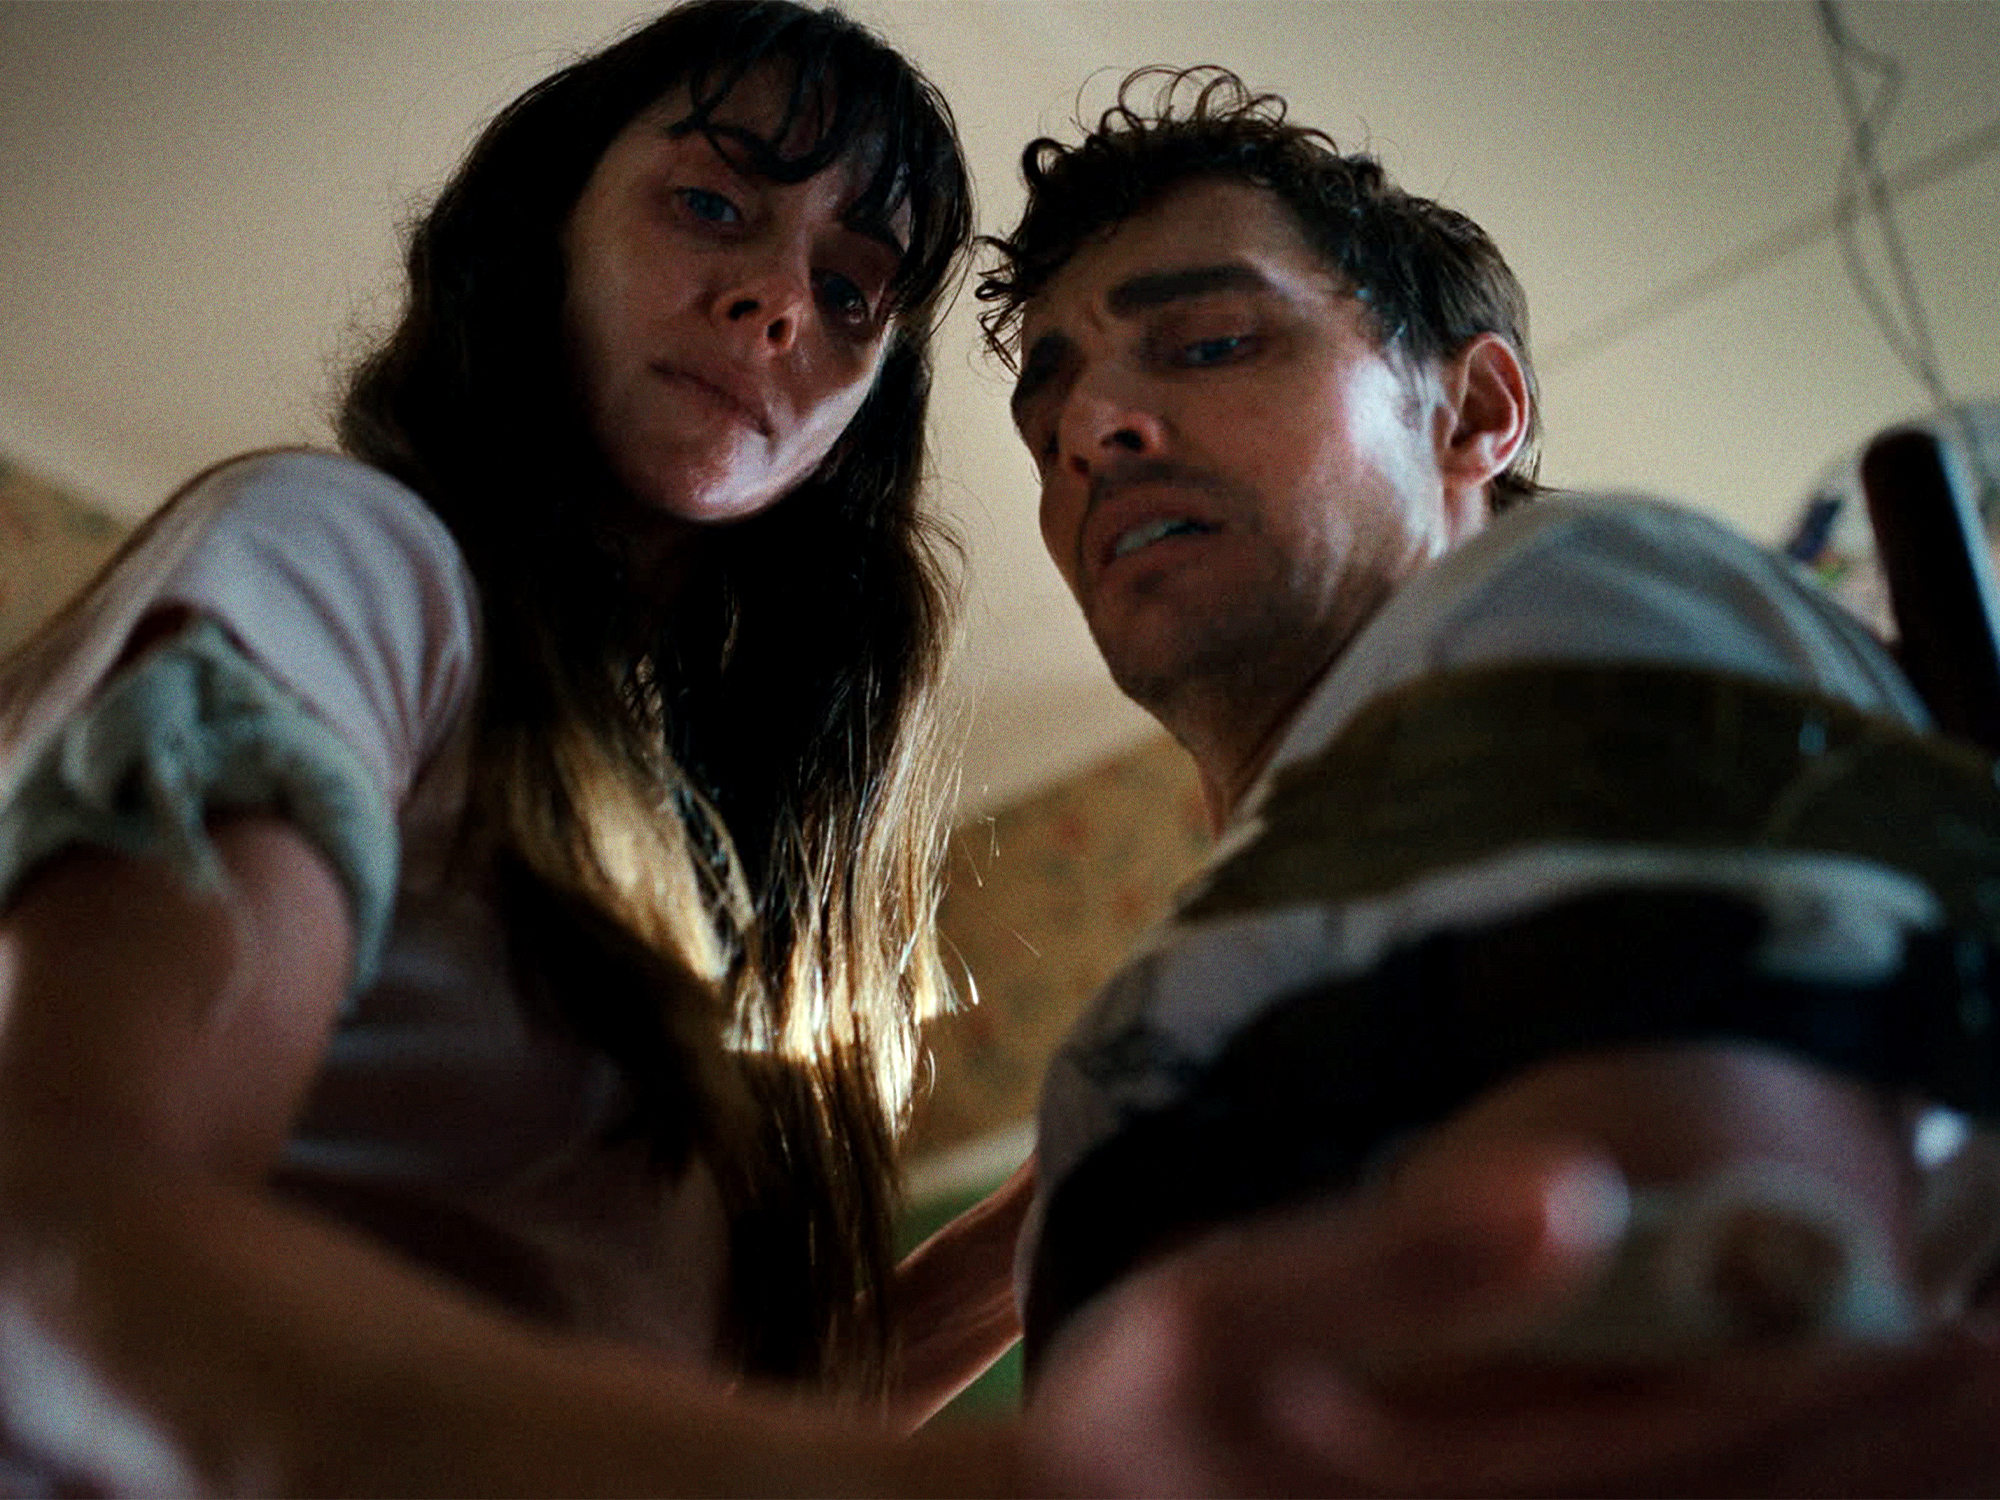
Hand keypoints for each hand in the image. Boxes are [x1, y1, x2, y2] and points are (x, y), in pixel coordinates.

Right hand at [1021, 1137, 1999, 1495]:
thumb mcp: (1217, 1325)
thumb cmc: (1125, 1441)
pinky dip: (1761, 1483)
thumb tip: (1580, 1188)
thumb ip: (1391, 1266)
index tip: (1979, 1332)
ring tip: (1969, 1395)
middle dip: (1904, 1444)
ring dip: (1863, 1475)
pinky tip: (1803, 1446)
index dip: (1864, 1400)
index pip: (1726, 1454)